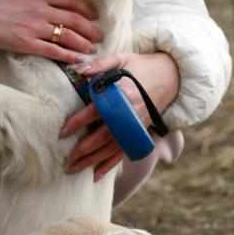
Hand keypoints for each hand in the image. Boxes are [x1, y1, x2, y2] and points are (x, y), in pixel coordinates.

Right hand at [0, 0, 101, 63]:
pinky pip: (53, 51)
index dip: (86, 8)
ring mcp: (34, 26)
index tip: (93, 14)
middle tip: (99, 34)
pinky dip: (68, 56)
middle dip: (90, 28)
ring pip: (68, 36)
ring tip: (92, 49)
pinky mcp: (25, 43)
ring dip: (84, 43)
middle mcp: (40, 8)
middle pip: (75, 19)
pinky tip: (77, 60)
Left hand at [60, 52, 179, 179]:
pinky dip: (110, 165)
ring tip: (74, 169)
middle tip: (66, 159)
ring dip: (94, 160)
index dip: (80, 121)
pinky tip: (96, 175)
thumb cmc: (141, 67)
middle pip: (105, 135)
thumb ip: (100, 64)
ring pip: (113, 148)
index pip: (98, 110)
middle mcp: (130, 113)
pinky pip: (124, 152)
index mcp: (123, 94)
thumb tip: (80, 68)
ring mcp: (135, 126)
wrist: (170, 77)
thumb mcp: (122, 58)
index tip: (63, 131)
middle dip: (85, 148)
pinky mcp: (139, 133)